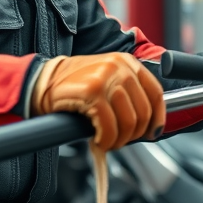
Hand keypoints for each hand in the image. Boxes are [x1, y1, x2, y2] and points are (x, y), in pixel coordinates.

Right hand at [31, 53, 164, 149]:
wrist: (44, 81)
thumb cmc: (76, 85)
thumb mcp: (108, 79)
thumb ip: (129, 93)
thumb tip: (150, 121)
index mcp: (127, 62)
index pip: (155, 92)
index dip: (157, 117)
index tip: (152, 132)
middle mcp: (120, 67)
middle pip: (143, 111)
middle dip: (133, 133)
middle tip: (119, 140)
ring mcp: (106, 78)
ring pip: (128, 121)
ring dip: (118, 139)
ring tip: (107, 141)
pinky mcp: (92, 92)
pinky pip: (109, 127)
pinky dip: (106, 140)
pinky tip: (98, 140)